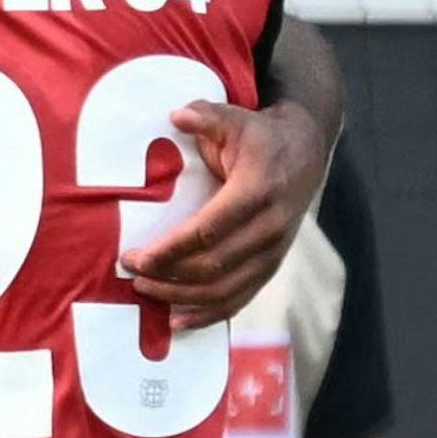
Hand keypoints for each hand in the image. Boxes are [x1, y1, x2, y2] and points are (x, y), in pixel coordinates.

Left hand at [123, 99, 331, 328]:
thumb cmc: (259, 136)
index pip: (209, 230)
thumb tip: (177, 116)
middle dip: (169, 276)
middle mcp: (270, 228)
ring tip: (145, 294)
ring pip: (227, 289)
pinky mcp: (272, 264)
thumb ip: (206, 116)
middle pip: (215, 266)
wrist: (305, 151)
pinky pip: (241, 298)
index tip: (136, 257)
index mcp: (257, 192)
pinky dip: (210, 314)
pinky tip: (178, 321)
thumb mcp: (235, 118)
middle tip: (131, 273)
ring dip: (183, 298)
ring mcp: (274, 251)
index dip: (171, 249)